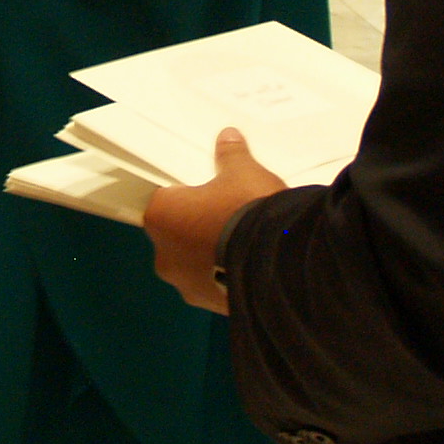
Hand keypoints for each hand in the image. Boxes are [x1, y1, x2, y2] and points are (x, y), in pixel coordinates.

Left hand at [143, 128, 289, 314]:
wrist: (283, 263)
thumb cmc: (250, 211)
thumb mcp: (244, 174)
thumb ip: (231, 156)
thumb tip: (229, 137)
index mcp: (161, 217)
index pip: (161, 201)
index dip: (182, 196)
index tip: (201, 193)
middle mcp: (165, 256)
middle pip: (176, 235)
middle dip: (198, 227)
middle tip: (226, 214)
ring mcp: (187, 286)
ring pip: (194, 264)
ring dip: (211, 255)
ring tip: (242, 240)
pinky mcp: (211, 306)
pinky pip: (214, 286)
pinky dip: (227, 277)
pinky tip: (249, 263)